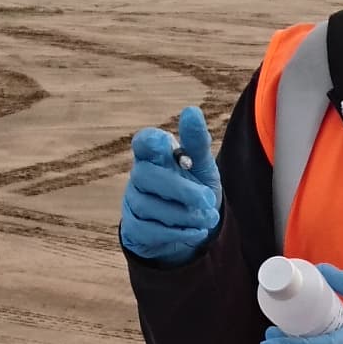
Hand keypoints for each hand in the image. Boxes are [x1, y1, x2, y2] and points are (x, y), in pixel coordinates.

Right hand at [120, 105, 220, 262]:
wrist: (194, 228)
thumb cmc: (195, 189)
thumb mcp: (202, 167)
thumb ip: (197, 143)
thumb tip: (191, 111)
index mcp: (155, 155)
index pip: (142, 142)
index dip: (149, 142)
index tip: (163, 144)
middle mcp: (139, 176)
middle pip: (145, 176)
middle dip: (179, 189)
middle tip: (208, 199)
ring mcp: (133, 202)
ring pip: (148, 206)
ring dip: (183, 214)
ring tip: (209, 218)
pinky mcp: (135, 228)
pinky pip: (150, 230)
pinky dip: (177, 232)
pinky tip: (197, 232)